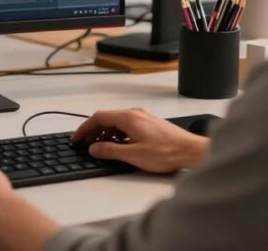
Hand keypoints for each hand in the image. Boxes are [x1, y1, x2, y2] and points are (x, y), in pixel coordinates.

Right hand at [71, 108, 208, 172]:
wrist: (191, 151)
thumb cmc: (166, 153)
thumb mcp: (133, 155)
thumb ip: (110, 151)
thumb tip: (93, 148)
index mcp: (128, 117)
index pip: (98, 117)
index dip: (84, 128)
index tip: (76, 138)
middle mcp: (135, 113)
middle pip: (107, 118)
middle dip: (93, 131)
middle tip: (84, 144)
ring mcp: (143, 117)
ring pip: (117, 121)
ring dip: (105, 133)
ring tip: (99, 147)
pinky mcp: (150, 123)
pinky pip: (127, 124)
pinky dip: (117, 133)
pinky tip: (117, 144)